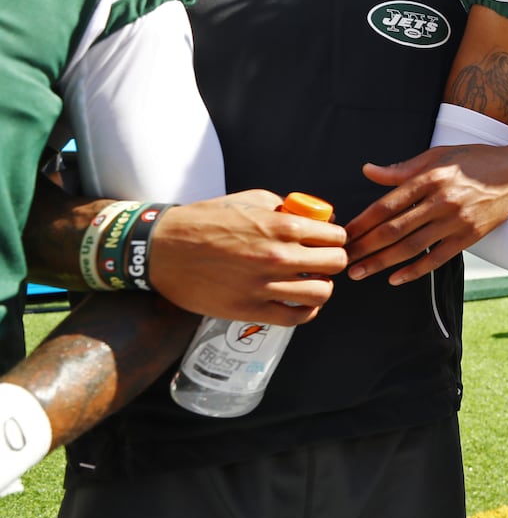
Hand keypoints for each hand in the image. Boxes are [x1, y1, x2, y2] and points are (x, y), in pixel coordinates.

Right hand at [148, 191, 347, 324]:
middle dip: (333, 260)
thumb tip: (315, 219)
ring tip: (309, 280)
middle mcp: (278, 257)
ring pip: (322, 293)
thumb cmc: (205, 220)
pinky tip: (299, 301)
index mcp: (281, 226)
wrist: (161, 249)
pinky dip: (306, 310)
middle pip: (336, 264)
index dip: (335, 238)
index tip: (326, 240)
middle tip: (321, 260)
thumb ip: (286, 208)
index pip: (336, 236)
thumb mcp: (249, 200)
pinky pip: (297, 317)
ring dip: (321, 286)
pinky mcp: (250, 310)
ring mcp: (264, 286)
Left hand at [344, 144, 507, 284]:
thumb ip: (402, 169)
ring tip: (360, 273)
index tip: (344, 234)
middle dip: (365, 247)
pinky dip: (415, 271)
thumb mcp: (438, 156)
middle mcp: (442, 201)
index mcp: (430, 178)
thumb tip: (368, 171)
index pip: (387, 204)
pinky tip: (395, 279)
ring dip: (382, 263)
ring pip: (412, 247)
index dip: (363, 222)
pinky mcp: (469, 237)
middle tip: (343, 260)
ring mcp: (456, 221)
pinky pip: (437, 258)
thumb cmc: (474, 161)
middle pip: (395, 229)